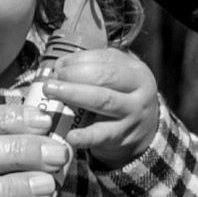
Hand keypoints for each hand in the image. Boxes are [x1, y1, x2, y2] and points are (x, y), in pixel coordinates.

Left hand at [41, 47, 160, 167]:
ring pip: (103, 100)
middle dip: (74, 75)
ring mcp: (133, 114)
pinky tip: (70, 135)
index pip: (105, 59)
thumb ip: (92, 68)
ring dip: (73, 95)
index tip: (58, 66)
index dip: (78, 60)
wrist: (145, 132)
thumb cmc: (123, 98)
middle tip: (52, 80)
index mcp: (135, 71)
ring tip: (52, 93)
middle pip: (105, 77)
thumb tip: (60, 66)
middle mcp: (138, 90)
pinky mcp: (123, 137)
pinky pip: (102, 135)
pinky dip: (85, 136)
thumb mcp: (117, 77)